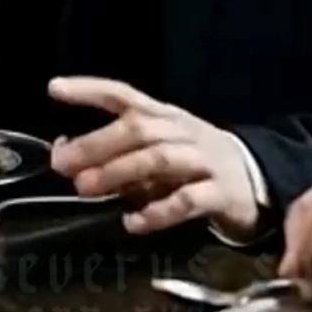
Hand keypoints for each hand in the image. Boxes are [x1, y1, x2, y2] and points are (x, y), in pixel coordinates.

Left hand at [48, 76, 258, 236]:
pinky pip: (188, 200)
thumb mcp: (155, 151)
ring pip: (160, 159)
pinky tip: (132, 222)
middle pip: (138, 129)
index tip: (54, 89)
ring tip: (85, 189)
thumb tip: (63, 151)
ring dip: (119, 172)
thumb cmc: (193, 163)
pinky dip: (158, 211)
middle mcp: (181, 131)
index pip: (123, 94)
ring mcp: (203, 160)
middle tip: (63, 163)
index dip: (89, 89)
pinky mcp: (220, 192)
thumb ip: (114, 152)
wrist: (257, 179)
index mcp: (163, 116)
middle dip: (97, 144)